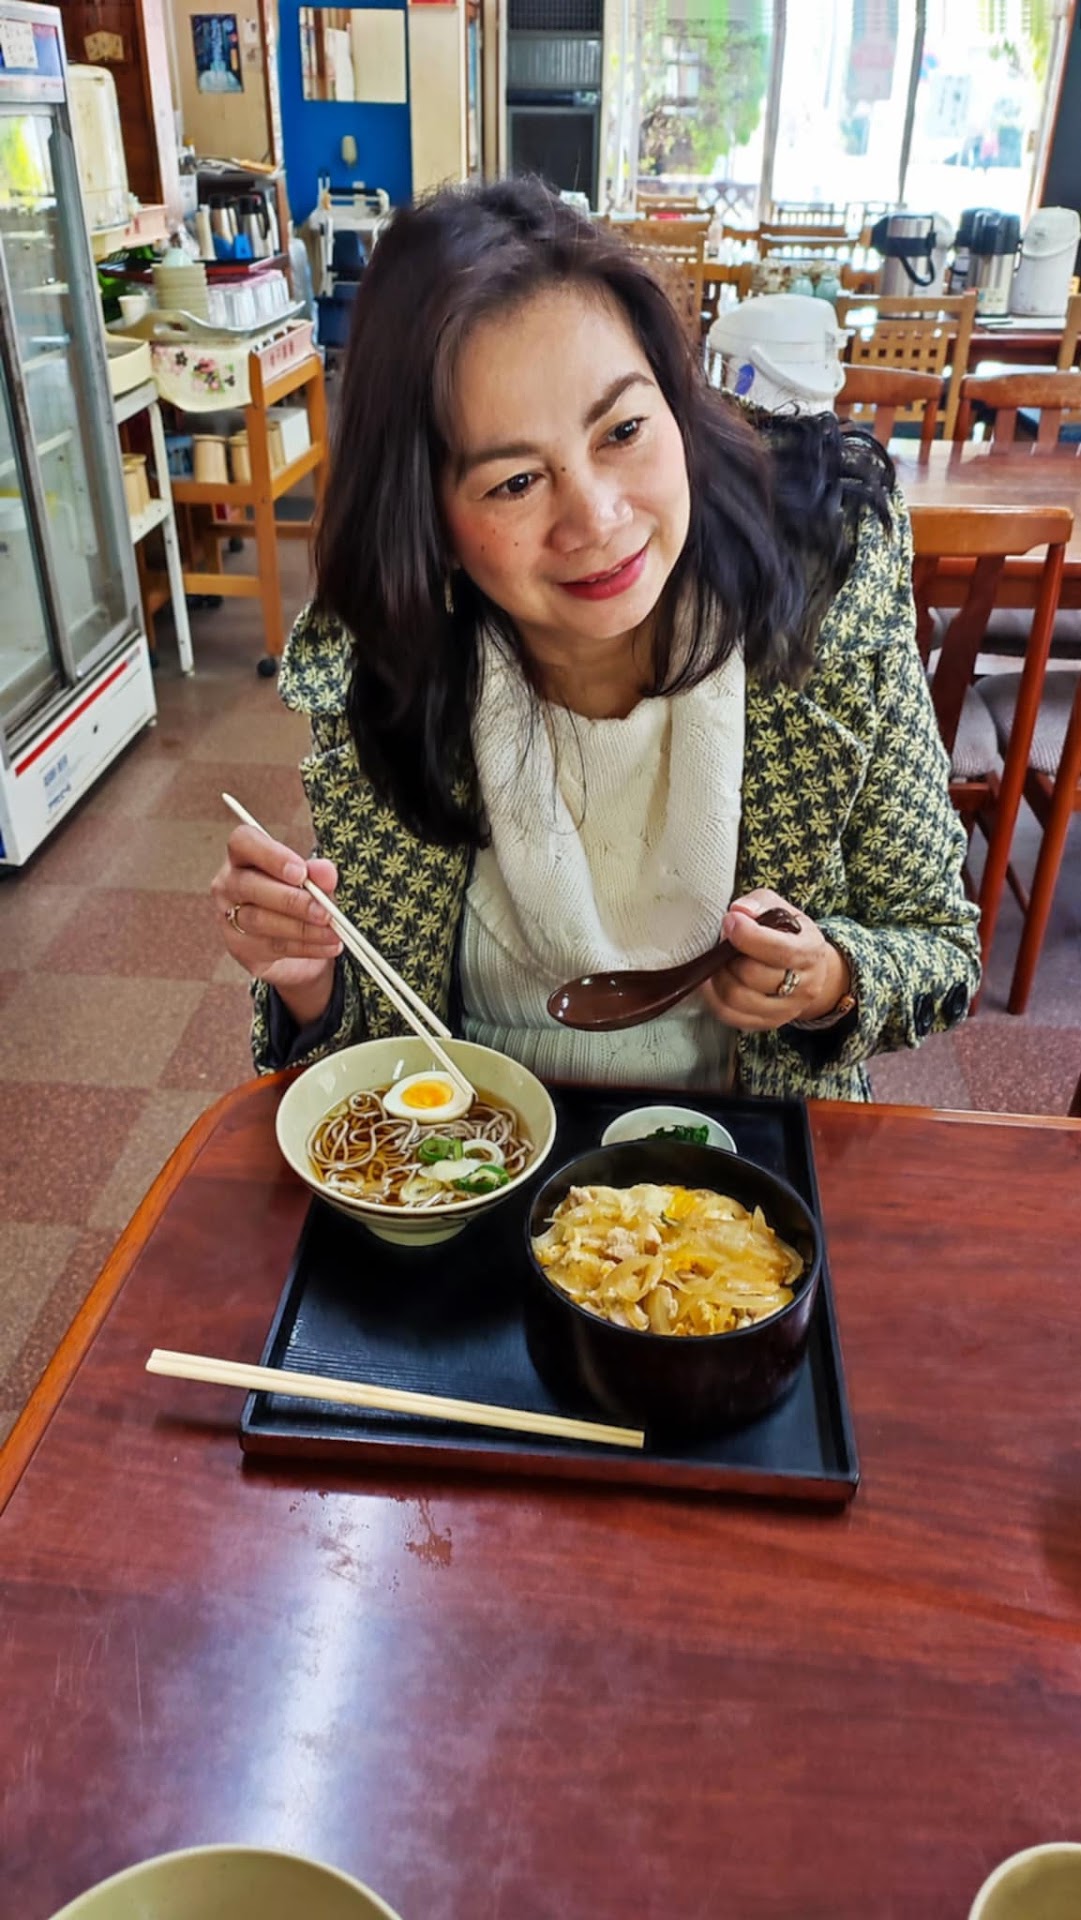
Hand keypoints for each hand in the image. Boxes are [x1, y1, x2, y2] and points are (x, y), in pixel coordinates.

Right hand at [211, 825, 342, 1026]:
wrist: (291, 942)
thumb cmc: (297, 899)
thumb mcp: (312, 883)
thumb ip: (318, 874)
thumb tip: (325, 871)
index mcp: (243, 856)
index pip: (243, 841)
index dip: (271, 855)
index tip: (301, 872)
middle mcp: (228, 883)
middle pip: (250, 886)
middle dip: (292, 900)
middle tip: (325, 911)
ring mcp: (228, 917)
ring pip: (260, 920)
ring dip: (303, 928)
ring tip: (333, 932)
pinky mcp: (239, 947)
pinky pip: (272, 946)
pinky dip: (306, 947)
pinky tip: (328, 946)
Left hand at [702, 888, 850, 1032]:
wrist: (807, 970)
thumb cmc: (788, 934)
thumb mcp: (780, 909)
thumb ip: (760, 903)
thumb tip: (739, 911)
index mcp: (810, 952)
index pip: (778, 950)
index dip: (747, 936)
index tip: (730, 921)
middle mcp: (804, 986)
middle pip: (752, 975)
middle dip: (729, 956)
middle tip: (725, 942)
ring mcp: (787, 1009)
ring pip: (738, 998)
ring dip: (718, 976)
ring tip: (720, 961)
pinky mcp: (767, 1023)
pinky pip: (730, 1015)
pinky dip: (713, 997)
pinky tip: (713, 980)